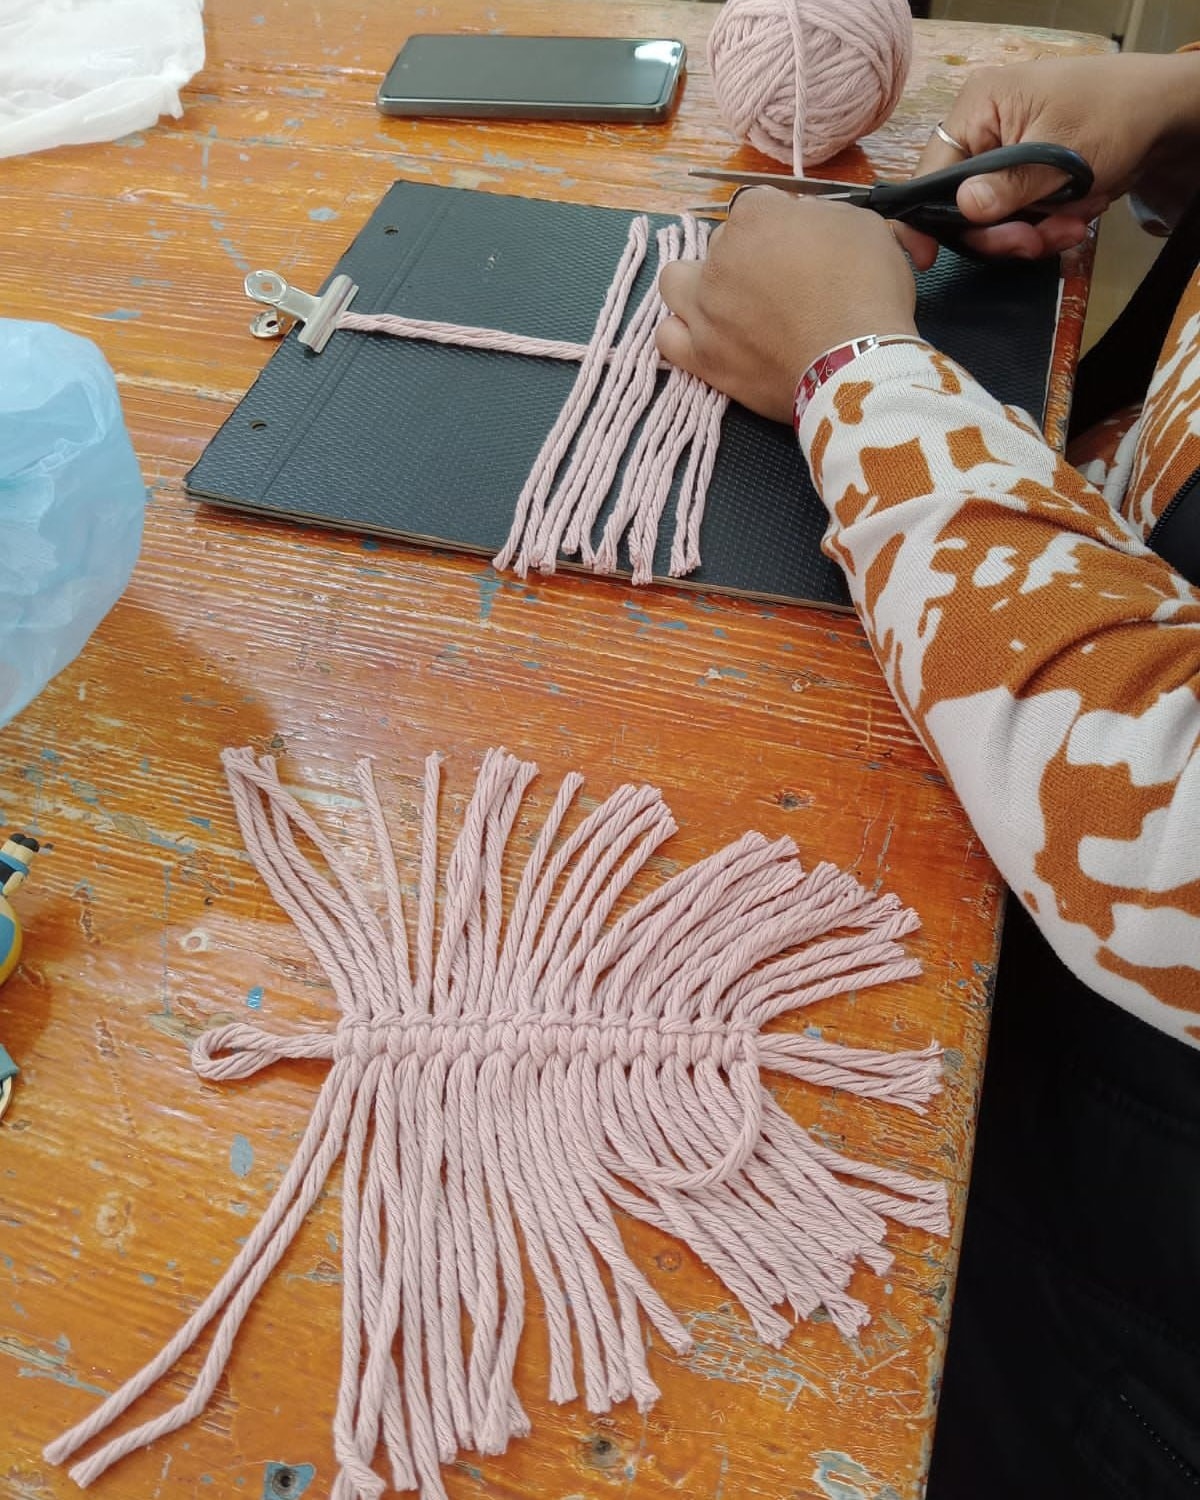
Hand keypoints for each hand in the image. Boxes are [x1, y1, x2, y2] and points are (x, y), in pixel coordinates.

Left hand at [658, 191, 916, 423]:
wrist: (858, 361)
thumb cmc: (868, 289)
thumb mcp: (862, 226)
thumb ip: (822, 217)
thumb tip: (805, 224)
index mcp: (755, 215)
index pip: (756, 205)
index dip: (780, 222)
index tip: (802, 244)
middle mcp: (719, 257)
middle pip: (719, 243)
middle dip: (745, 255)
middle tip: (776, 281)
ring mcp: (704, 309)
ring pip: (675, 282)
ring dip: (696, 287)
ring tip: (727, 304)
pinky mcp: (702, 357)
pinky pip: (667, 338)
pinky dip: (682, 335)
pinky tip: (707, 338)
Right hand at [900, 52, 1199, 268]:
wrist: (1160, 113)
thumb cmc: (1113, 115)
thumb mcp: (1061, 154)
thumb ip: (1010, 186)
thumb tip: (964, 209)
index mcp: (978, 109)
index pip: (931, 173)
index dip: (924, 219)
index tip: (927, 260)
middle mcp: (981, 130)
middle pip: (962, 205)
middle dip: (1002, 232)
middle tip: (1037, 242)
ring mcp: (1001, 155)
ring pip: (992, 220)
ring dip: (1032, 233)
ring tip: (1073, 225)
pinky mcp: (1021, 177)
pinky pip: (1016, 218)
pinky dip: (1045, 227)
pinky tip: (1076, 217)